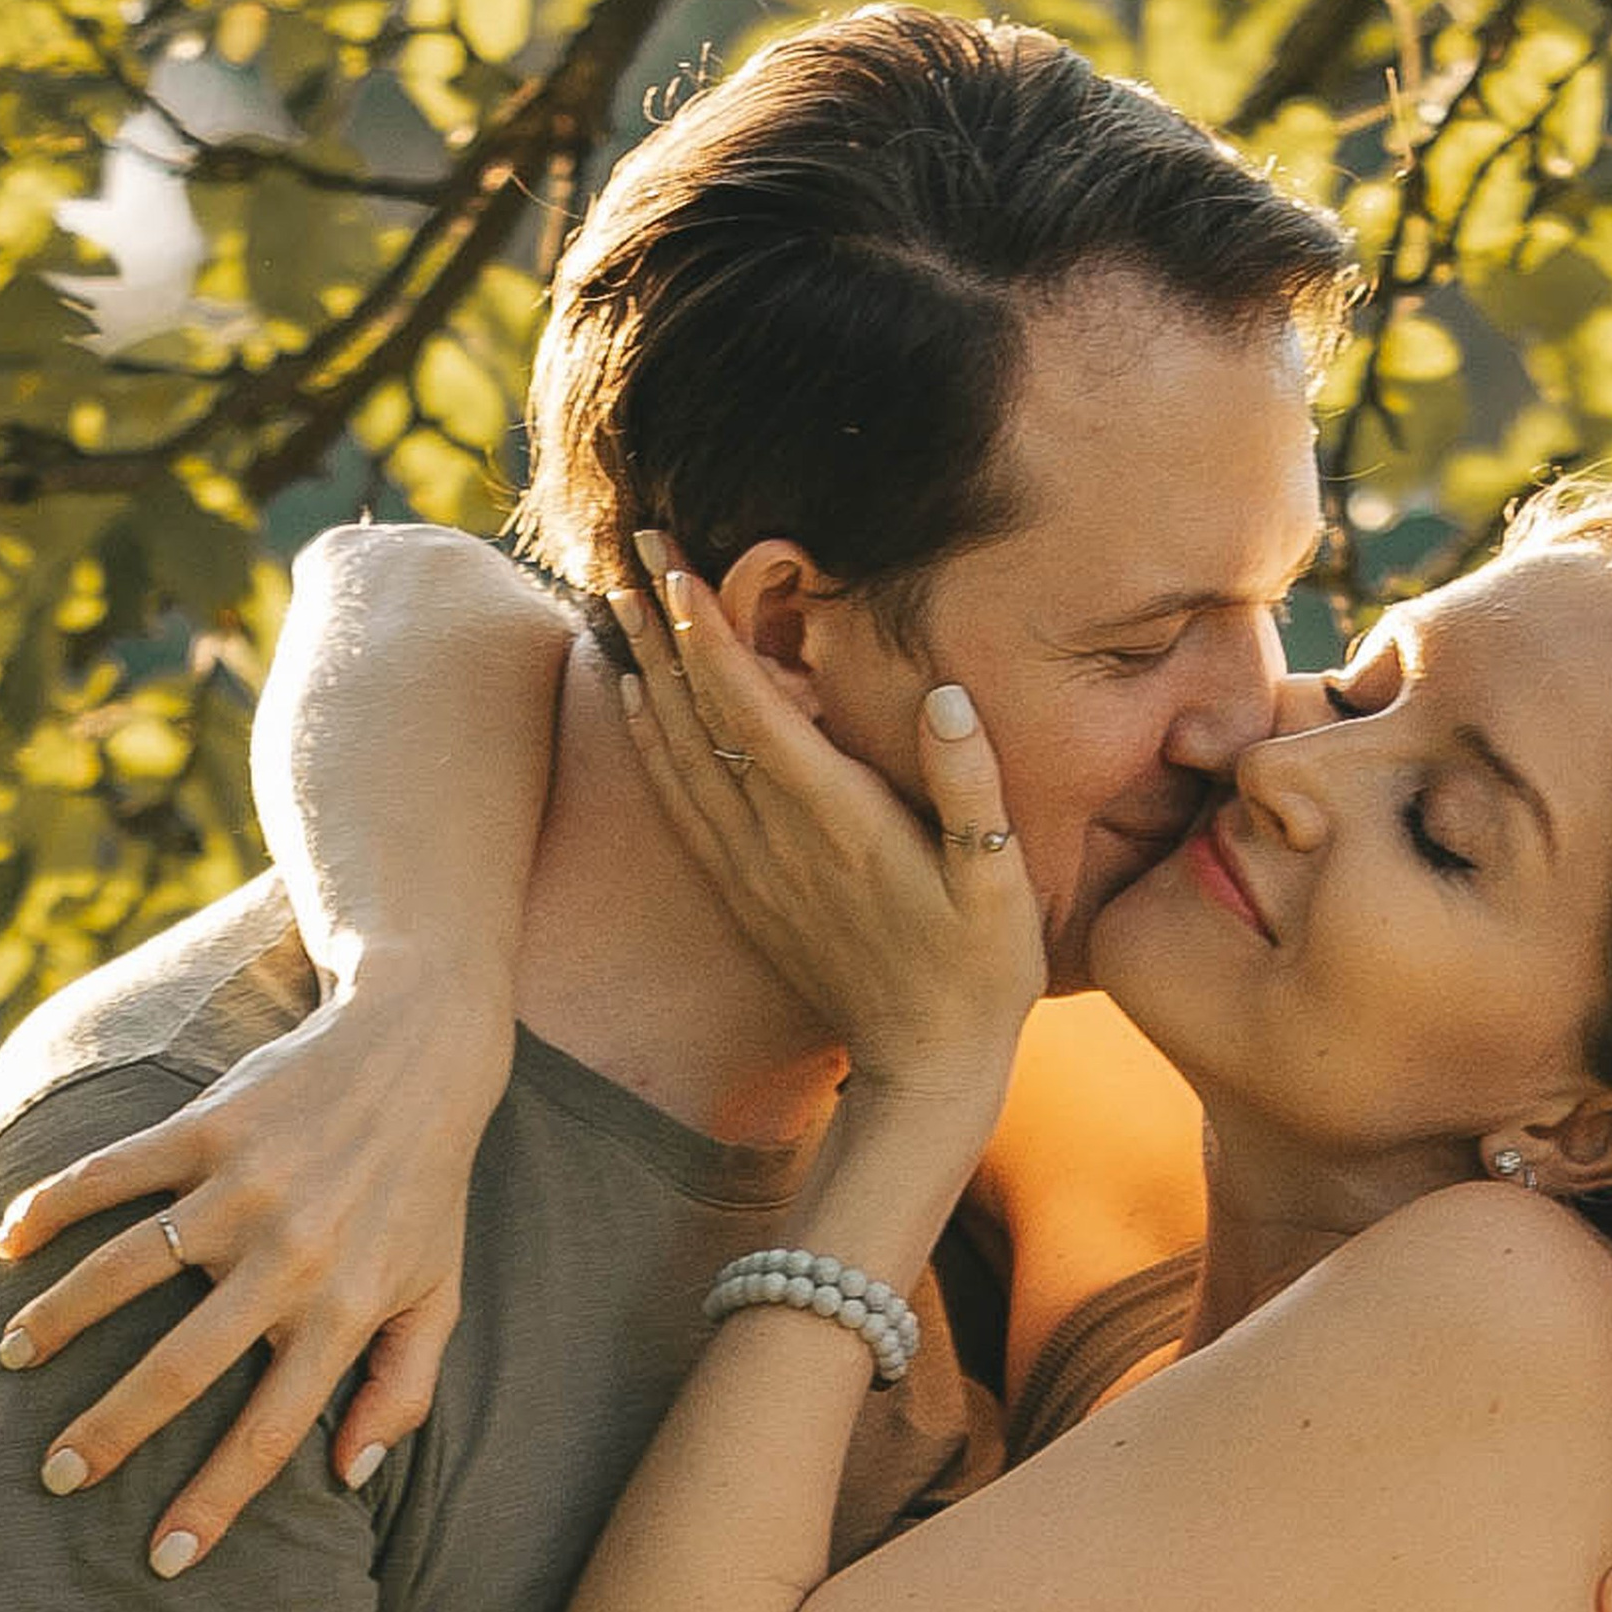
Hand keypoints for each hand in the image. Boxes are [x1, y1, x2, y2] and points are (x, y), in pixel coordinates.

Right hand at [0, 968, 510, 1570]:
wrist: (418, 1052)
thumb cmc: (426, 1190)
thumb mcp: (438, 1295)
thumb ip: (404, 1389)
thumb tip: (352, 1476)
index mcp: (344, 1311)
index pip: (272, 1431)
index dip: (217, 1502)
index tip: (165, 1560)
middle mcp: (288, 1258)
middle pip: (179, 1367)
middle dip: (110, 1432)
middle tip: (57, 1476)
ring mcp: (241, 1190)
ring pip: (123, 1270)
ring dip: (57, 1318)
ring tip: (12, 1358)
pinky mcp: (206, 1127)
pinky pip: (111, 1175)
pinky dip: (53, 1207)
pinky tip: (12, 1243)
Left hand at [611, 547, 1045, 1101]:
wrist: (926, 1070)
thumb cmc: (977, 972)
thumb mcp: (1000, 882)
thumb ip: (970, 787)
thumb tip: (947, 696)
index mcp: (838, 822)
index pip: (753, 708)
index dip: (707, 633)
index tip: (673, 564)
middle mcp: (779, 840)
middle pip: (699, 714)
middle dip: (659, 626)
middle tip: (626, 542)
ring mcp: (753, 868)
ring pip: (677, 753)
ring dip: (644, 672)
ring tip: (610, 601)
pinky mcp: (745, 894)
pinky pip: (679, 805)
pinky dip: (650, 745)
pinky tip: (634, 703)